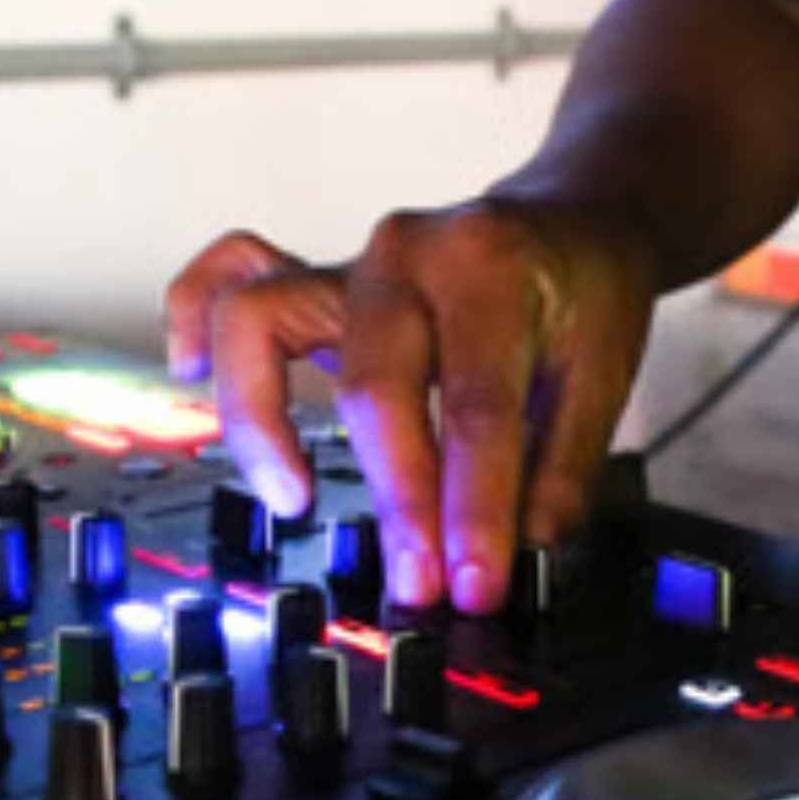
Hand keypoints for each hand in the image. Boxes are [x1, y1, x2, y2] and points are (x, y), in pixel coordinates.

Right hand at [162, 204, 661, 613]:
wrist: (575, 218)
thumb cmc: (587, 292)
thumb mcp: (608, 374)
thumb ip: (561, 467)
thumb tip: (520, 554)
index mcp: (492, 271)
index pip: (475, 407)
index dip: (473, 507)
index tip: (475, 580)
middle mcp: (408, 255)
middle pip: (374, 385)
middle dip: (395, 497)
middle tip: (418, 580)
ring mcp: (352, 261)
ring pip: (261, 323)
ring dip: (264, 424)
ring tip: (293, 500)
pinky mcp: (318, 275)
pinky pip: (228, 280)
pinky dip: (194, 320)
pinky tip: (190, 375)